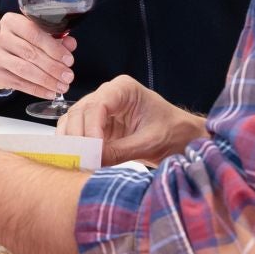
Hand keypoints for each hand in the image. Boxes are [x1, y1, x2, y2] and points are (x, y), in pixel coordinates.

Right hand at [0, 12, 74, 98]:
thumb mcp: (38, 35)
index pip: (34, 34)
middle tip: (68, 76)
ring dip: (46, 80)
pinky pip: (18, 83)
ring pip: (24, 70)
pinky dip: (37, 90)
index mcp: (12, 22)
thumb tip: (71, 44)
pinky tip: (50, 92)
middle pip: (30, 53)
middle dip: (53, 67)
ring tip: (62, 86)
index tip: (69, 60)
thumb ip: (55, 38)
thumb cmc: (22, 41)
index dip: (53, 48)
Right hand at [57, 75, 205, 162]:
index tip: (91, 151)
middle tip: (81, 161)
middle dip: (78, 138)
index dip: (90, 129)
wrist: (182, 139)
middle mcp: (108, 95)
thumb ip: (120, 151)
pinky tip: (78, 161)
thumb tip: (91, 159)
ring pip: (72, 122)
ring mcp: (100, 110)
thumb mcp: (149, 143)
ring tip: (79, 164)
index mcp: (124, 89)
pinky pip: (77, 133)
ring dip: (72, 143)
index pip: (97, 105)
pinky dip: (74, 147)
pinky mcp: (97, 126)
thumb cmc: (173, 132)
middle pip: (79, 112)